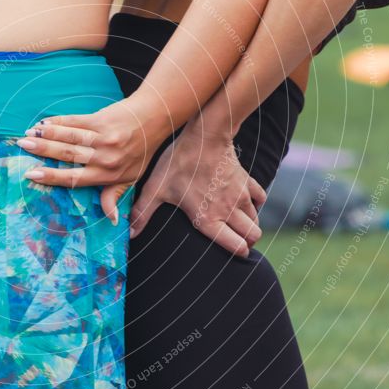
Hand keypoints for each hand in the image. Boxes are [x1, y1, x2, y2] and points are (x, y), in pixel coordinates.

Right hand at [16, 96, 169, 224]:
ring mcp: (102, 137)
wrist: (155, 119)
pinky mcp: (101, 120)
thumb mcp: (132, 178)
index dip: (52, 177)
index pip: (74, 178)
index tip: (31, 174)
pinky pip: (75, 121)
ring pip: (69, 137)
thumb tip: (111, 220)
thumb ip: (114, 196)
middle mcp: (104, 157)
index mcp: (107, 174)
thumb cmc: (142, 151)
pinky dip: (58, 122)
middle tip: (23, 148)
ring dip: (46, 135)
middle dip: (43, 151)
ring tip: (27, 134)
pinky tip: (43, 123)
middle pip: (68, 155)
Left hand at [130, 124, 265, 256]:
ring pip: (256, 220)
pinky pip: (259, 199)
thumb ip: (143, 213)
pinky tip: (244, 201)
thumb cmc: (180, 162)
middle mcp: (229, 210)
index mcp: (209, 218)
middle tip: (236, 239)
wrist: (205, 136)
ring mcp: (241, 196)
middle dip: (246, 242)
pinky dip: (255, 203)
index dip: (237, 252)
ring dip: (250, 224)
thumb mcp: (157, 188)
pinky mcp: (247, 181)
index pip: (235, 246)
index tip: (233, 252)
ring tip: (236, 223)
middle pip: (252, 236)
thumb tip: (128, 233)